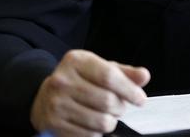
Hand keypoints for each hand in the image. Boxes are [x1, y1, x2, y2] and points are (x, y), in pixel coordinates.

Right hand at [30, 49, 150, 136]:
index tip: (140, 99)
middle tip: (118, 107)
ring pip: (101, 122)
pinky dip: (97, 133)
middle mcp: (62, 81)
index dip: (129, 90)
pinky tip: (92, 123)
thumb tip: (144, 76)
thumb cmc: (79, 81)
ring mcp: (56, 104)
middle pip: (107, 101)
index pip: (109, 76)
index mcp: (75, 61)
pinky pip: (89, 136)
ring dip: (110, 122)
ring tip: (106, 115)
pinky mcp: (54, 124)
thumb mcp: (99, 69)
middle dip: (120, 107)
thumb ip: (124, 73)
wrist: (45, 98)